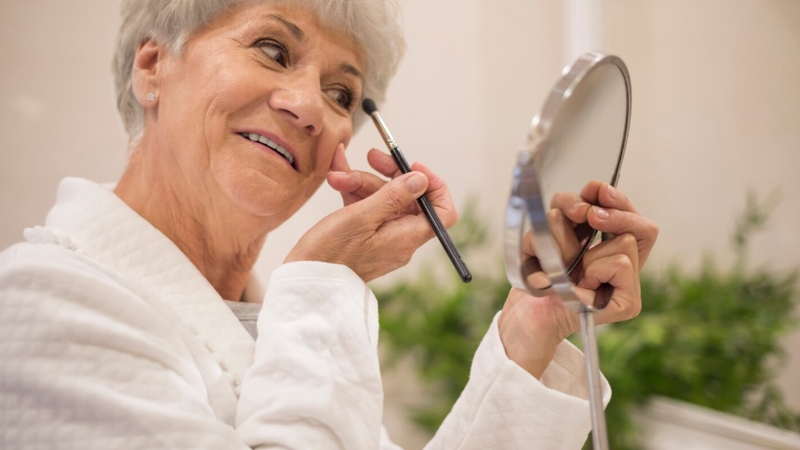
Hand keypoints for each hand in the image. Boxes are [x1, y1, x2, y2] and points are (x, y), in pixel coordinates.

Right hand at [284, 145, 457, 281]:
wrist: (306, 280)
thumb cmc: (331, 252)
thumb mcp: (362, 216)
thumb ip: (394, 196)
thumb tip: (422, 180)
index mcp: (407, 237)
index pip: (442, 212)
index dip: (434, 186)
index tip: (414, 167)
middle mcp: (400, 239)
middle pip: (407, 198)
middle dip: (387, 174)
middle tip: (371, 156)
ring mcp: (383, 238)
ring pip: (383, 200)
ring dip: (361, 182)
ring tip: (336, 176)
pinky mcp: (365, 238)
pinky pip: (368, 208)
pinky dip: (354, 192)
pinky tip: (337, 176)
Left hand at [498, 181, 658, 377]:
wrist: (528, 312)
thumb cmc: (538, 274)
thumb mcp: (549, 234)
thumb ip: (567, 214)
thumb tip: (584, 204)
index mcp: (610, 247)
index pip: (631, 215)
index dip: (617, 199)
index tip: (594, 189)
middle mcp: (625, 266)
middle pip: (642, 226)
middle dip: (614, 213)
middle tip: (589, 215)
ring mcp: (630, 286)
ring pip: (625, 242)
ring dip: (589, 250)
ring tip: (574, 271)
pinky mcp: (630, 303)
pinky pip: (620, 264)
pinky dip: (595, 268)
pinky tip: (582, 284)